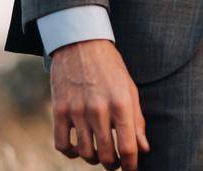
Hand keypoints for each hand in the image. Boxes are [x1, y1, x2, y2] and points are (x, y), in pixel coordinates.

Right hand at [50, 39, 148, 167]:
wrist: (81, 43)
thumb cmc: (110, 68)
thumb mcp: (130, 89)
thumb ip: (137, 120)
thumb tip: (143, 149)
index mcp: (121, 104)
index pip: (128, 147)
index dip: (131, 165)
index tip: (131, 169)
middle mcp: (99, 109)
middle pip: (106, 155)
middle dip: (113, 165)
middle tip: (115, 162)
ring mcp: (77, 110)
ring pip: (85, 153)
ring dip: (93, 159)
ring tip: (98, 153)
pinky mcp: (59, 110)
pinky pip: (62, 145)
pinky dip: (70, 153)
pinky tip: (77, 148)